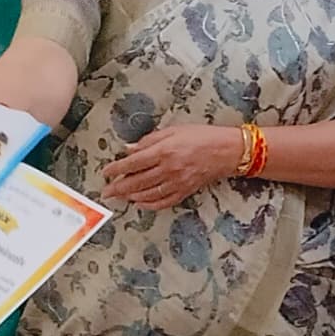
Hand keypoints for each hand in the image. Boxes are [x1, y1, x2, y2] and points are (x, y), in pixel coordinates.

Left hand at [97, 124, 247, 208]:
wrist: (228, 150)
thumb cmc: (202, 136)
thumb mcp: (174, 130)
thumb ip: (149, 140)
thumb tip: (129, 149)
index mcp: (163, 151)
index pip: (132, 163)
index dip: (116, 169)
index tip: (106, 172)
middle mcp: (168, 169)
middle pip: (136, 182)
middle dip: (118, 188)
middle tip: (106, 191)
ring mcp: (177, 183)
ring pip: (147, 194)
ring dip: (130, 197)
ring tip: (120, 197)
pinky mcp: (185, 191)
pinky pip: (163, 202)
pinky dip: (149, 205)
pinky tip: (140, 203)